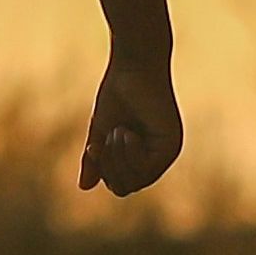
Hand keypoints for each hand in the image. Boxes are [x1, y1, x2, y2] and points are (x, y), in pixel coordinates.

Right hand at [77, 49, 182, 199]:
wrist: (135, 66)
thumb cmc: (119, 93)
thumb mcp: (101, 130)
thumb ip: (96, 159)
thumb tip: (84, 188)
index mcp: (142, 155)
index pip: (120, 183)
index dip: (103, 170)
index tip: (92, 148)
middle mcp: (157, 158)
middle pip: (126, 186)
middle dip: (109, 167)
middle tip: (104, 140)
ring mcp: (166, 153)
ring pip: (135, 181)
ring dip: (118, 159)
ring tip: (118, 131)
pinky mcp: (171, 146)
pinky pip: (146, 169)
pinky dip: (131, 154)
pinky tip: (127, 133)